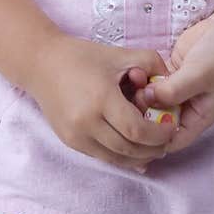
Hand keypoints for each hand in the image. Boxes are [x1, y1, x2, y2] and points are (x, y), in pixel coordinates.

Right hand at [29, 35, 174, 172]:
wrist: (42, 64)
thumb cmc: (83, 57)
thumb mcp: (120, 54)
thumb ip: (151, 64)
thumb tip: (171, 83)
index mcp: (101, 99)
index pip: (137, 130)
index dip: (158, 135)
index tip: (170, 128)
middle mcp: (86, 122)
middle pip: (128, 149)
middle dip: (153, 149)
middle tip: (167, 142)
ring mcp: (76, 136)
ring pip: (116, 159)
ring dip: (138, 158)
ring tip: (153, 149)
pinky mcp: (70, 142)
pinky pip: (101, 157)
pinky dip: (120, 158)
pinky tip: (134, 153)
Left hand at [131, 10, 213, 155]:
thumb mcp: (199, 76)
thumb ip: (172, 91)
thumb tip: (145, 99)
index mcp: (199, 117)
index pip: (173, 141)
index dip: (153, 141)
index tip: (136, 130)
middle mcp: (187, 107)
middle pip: (158, 122)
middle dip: (144, 115)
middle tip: (133, 99)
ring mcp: (177, 90)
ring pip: (152, 102)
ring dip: (141, 96)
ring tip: (135, 82)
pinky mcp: (170, 73)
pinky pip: (151, 83)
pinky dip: (143, 80)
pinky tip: (136, 72)